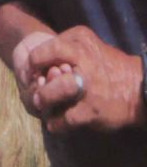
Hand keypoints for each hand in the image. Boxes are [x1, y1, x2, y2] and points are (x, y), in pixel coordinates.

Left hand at [25, 28, 146, 134]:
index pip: (47, 47)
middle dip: (36, 79)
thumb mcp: (90, 45)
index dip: (35, 60)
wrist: (138, 89)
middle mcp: (84, 61)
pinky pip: (66, 118)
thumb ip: (68, 48)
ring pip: (55, 91)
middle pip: (48, 67)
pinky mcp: (92, 110)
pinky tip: (54, 124)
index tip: (31, 69)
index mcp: (80, 41)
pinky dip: (57, 123)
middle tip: (34, 87)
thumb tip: (41, 61)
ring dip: (44, 99)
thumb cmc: (109, 66)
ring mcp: (88, 86)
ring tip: (41, 105)